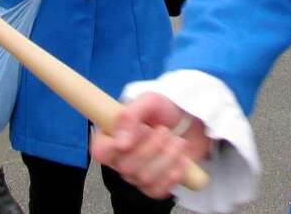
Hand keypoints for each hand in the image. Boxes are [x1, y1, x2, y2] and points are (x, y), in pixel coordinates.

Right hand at [90, 93, 209, 199]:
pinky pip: (158, 190)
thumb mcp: (149, 101)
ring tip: (177, 141)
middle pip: (126, 166)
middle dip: (152, 147)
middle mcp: (120, 158)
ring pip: (144, 178)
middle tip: (164, 130)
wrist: (191, 122)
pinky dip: (174, 172)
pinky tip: (181, 159)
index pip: (99, 151)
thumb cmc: (165, 110)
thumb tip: (120, 143)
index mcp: (112, 135)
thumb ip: (130, 116)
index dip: (112, 149)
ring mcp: (136, 175)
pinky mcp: (153, 186)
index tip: (130, 141)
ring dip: (167, 156)